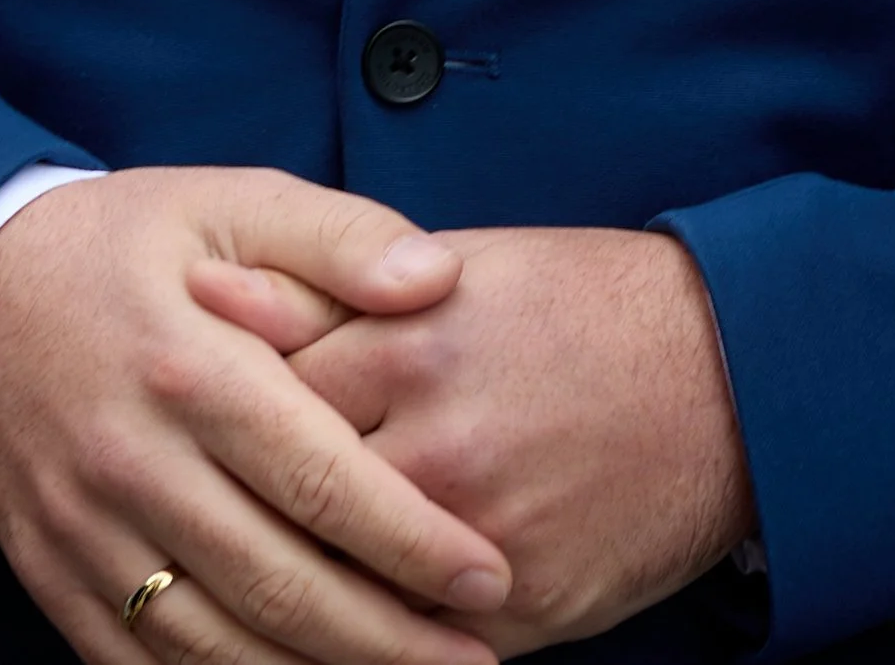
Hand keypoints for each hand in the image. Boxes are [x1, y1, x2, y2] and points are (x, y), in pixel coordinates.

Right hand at [0, 167, 513, 664]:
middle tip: (476, 660)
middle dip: (389, 638)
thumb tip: (436, 278)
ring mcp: (87, 532)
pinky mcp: (53, 577)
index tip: (489, 573)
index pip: (320, 478)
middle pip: (278, 582)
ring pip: (215, 645)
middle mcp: (136, 462)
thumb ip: (339, 237)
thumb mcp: (229, 200)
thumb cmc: (120, 243)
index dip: (411, 540)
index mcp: (190, 367)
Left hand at [195, 227, 753, 654]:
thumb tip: (207, 290)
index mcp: (409, 346)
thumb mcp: (453, 267)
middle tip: (182, 527)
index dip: (211, 420)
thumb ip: (327, 286)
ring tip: (233, 596)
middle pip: (287, 511)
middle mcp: (435, 449)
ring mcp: (479, 542)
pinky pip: (413, 657)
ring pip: (338, 600)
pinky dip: (362, 654)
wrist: (723, 376)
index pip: (263, 399)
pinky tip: (324, 640)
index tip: (172, 429)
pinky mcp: (520, 614)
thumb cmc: (580, 305)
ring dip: (281, 608)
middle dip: (229, 525)